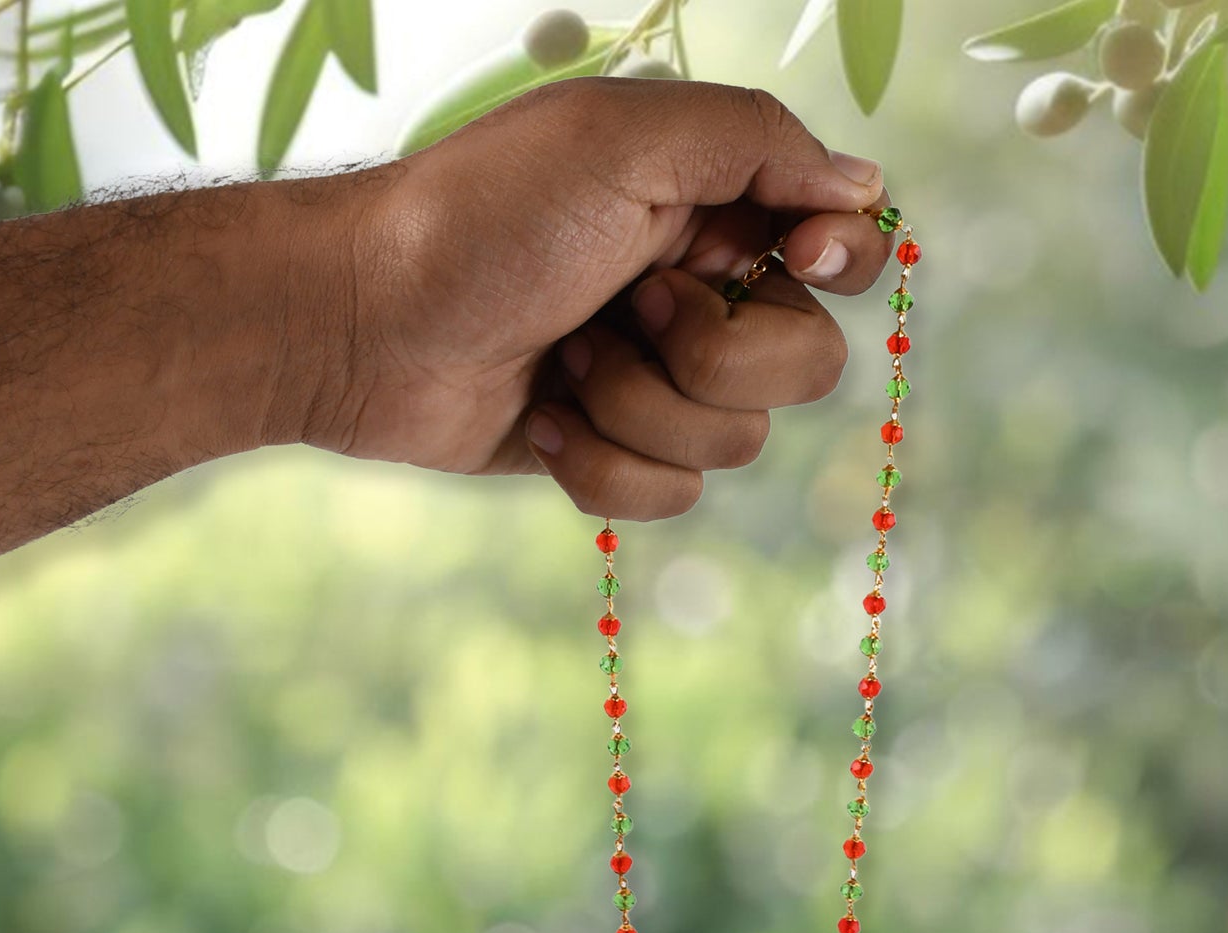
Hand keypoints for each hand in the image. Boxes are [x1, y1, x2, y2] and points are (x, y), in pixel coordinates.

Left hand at [318, 78, 895, 520]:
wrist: (361, 325)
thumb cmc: (479, 218)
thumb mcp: (620, 142)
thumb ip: (757, 145)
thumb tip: (866, 189)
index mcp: (712, 210)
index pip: (842, 251)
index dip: (835, 266)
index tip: (789, 257)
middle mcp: (697, 297)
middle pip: (807, 366)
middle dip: (715, 353)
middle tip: (629, 306)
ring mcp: (656, 383)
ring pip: (735, 442)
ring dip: (638, 405)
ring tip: (563, 360)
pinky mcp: (613, 451)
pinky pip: (669, 496)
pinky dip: (599, 461)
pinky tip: (541, 417)